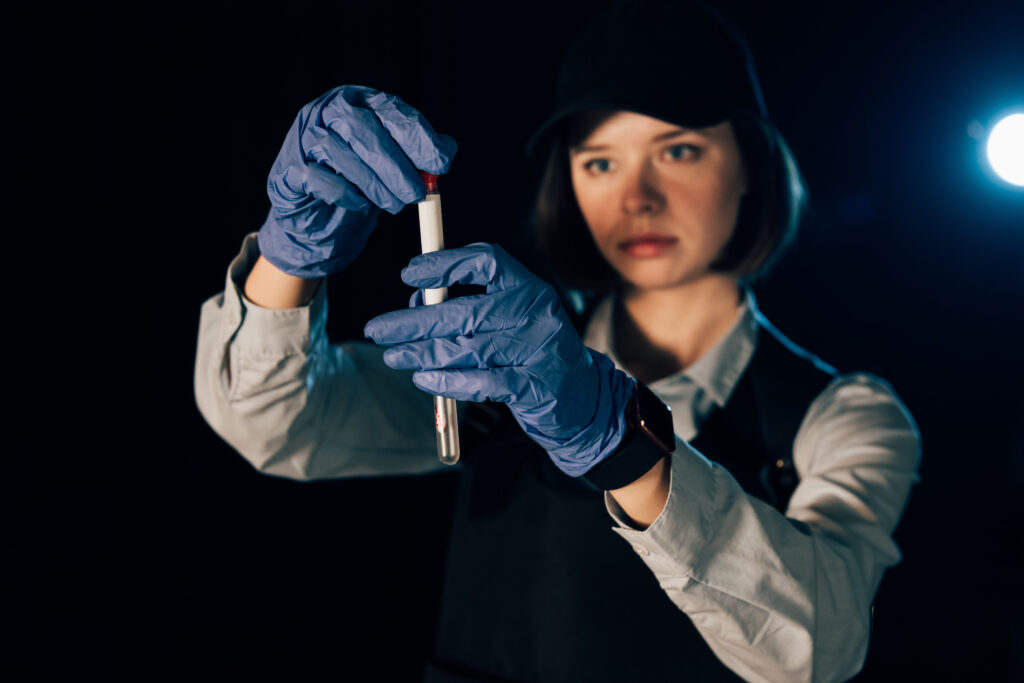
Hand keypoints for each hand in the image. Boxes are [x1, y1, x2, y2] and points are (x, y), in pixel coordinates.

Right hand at [257, 85, 456, 277]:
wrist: (315, 211)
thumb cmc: (359, 179)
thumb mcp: (392, 161)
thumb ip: (416, 153)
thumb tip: (446, 151)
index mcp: (359, 100)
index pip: (391, 110)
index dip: (418, 137)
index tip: (441, 163)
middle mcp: (328, 110)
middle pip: (363, 129)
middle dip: (396, 165)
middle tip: (417, 194)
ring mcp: (304, 136)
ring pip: (341, 154)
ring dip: (375, 185)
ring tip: (395, 205)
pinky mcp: (289, 168)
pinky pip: (318, 179)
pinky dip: (345, 194)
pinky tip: (361, 205)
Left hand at [363, 243, 634, 475]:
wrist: (582, 396)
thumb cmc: (532, 351)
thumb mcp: (512, 319)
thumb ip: (470, 306)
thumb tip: (414, 303)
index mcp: (529, 287)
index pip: (487, 261)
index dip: (445, 263)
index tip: (409, 274)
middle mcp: (536, 313)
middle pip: (466, 311)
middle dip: (414, 321)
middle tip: (379, 329)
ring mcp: (538, 349)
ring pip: (468, 348)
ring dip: (422, 353)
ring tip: (394, 356)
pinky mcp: (534, 385)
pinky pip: (482, 381)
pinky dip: (447, 381)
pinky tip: (423, 379)